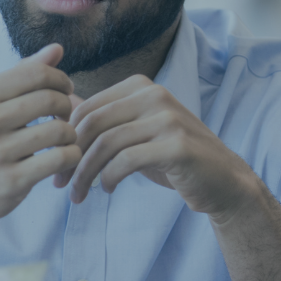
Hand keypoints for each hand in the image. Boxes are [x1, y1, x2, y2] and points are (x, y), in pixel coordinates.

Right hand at [0, 44, 82, 251]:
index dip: (60, 80)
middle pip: (50, 99)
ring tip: (63, 139)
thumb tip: (58, 48)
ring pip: (59, 131)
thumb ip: (22, 74)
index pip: (36, 73)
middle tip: (65, 116)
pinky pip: (60, 159)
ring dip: (71, 134)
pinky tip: (64, 157)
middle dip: (67, 105)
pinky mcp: (12, 181)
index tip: (64, 91)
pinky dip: (71, 156)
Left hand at [55, 75, 260, 221]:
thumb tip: (60, 112)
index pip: (87, 107)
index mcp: (142, 86)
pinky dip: (110, 178)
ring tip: (79, 194)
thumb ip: (104, 122)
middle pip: (93, 123)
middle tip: (61, 184)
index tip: (57, 166)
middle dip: (71, 157)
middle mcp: (155, 95)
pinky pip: (127, 161)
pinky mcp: (178, 145)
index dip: (65, 138)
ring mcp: (169, 118)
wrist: (223, 181)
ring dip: (86, 174)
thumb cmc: (173, 159)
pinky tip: (108, 190)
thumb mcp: (136, 135)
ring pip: (107, 144)